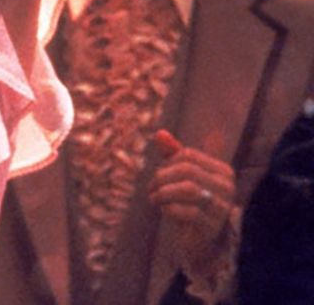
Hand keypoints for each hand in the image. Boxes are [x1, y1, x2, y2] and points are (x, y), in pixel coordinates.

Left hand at [148, 129, 236, 270]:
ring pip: (188, 188)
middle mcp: (227, 187)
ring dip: (163, 193)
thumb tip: (159, 133)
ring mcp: (222, 207)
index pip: (188, 155)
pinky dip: (168, 209)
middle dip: (161, 178)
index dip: (166, 163)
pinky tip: (164, 211)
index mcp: (222, 171)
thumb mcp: (183, 178)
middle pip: (186, 170)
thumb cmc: (192, 205)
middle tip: (151, 190)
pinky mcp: (213, 226)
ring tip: (154, 199)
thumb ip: (173, 155)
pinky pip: (187, 211)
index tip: (158, 177)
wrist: (203, 243)